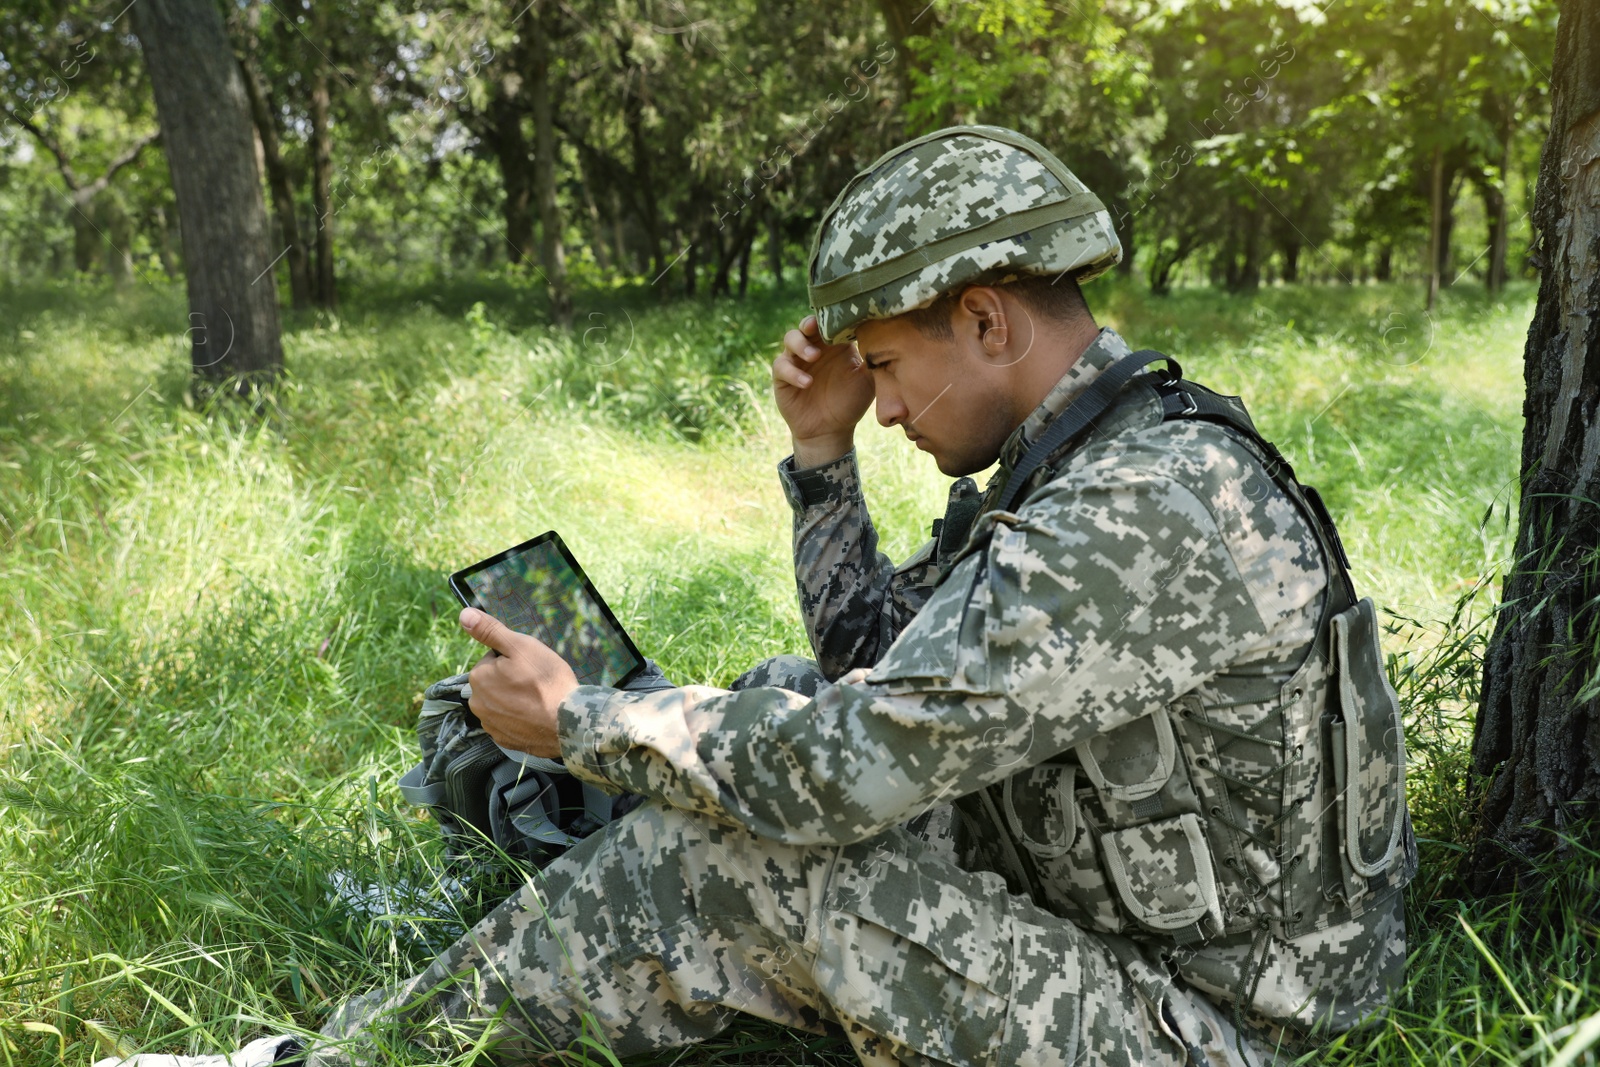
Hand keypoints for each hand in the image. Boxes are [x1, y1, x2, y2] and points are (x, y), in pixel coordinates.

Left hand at [460, 607, 577, 757]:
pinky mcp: (504, 739)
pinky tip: (536, 715)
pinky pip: (509, 722)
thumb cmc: (546, 680)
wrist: (569, 721)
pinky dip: (520, 718)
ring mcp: (490, 724)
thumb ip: (490, 631)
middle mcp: (477, 703)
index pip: (493, 660)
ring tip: (538, 699)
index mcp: (478, 677)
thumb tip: (464, 614)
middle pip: (495, 682)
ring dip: (515, 699)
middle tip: (535, 682)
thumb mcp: (520, 646)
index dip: (513, 660)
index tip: (530, 666)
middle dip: (511, 680)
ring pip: (501, 702)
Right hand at [773, 314, 873, 466]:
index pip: (830, 322)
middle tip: (815, 326)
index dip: (832, 317)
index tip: (840, 317)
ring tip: (813, 356)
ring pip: (790, 338)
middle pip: (807, 324)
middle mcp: (814, 347)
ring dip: (800, 344)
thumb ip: (872, 359)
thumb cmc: (851, 403)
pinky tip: (807, 383)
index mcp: (834, 344)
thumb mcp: (867, 380)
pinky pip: (781, 367)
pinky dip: (793, 372)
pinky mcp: (783, 377)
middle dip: (810, 322)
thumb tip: (883, 336)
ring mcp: (797, 361)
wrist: (831, 431)